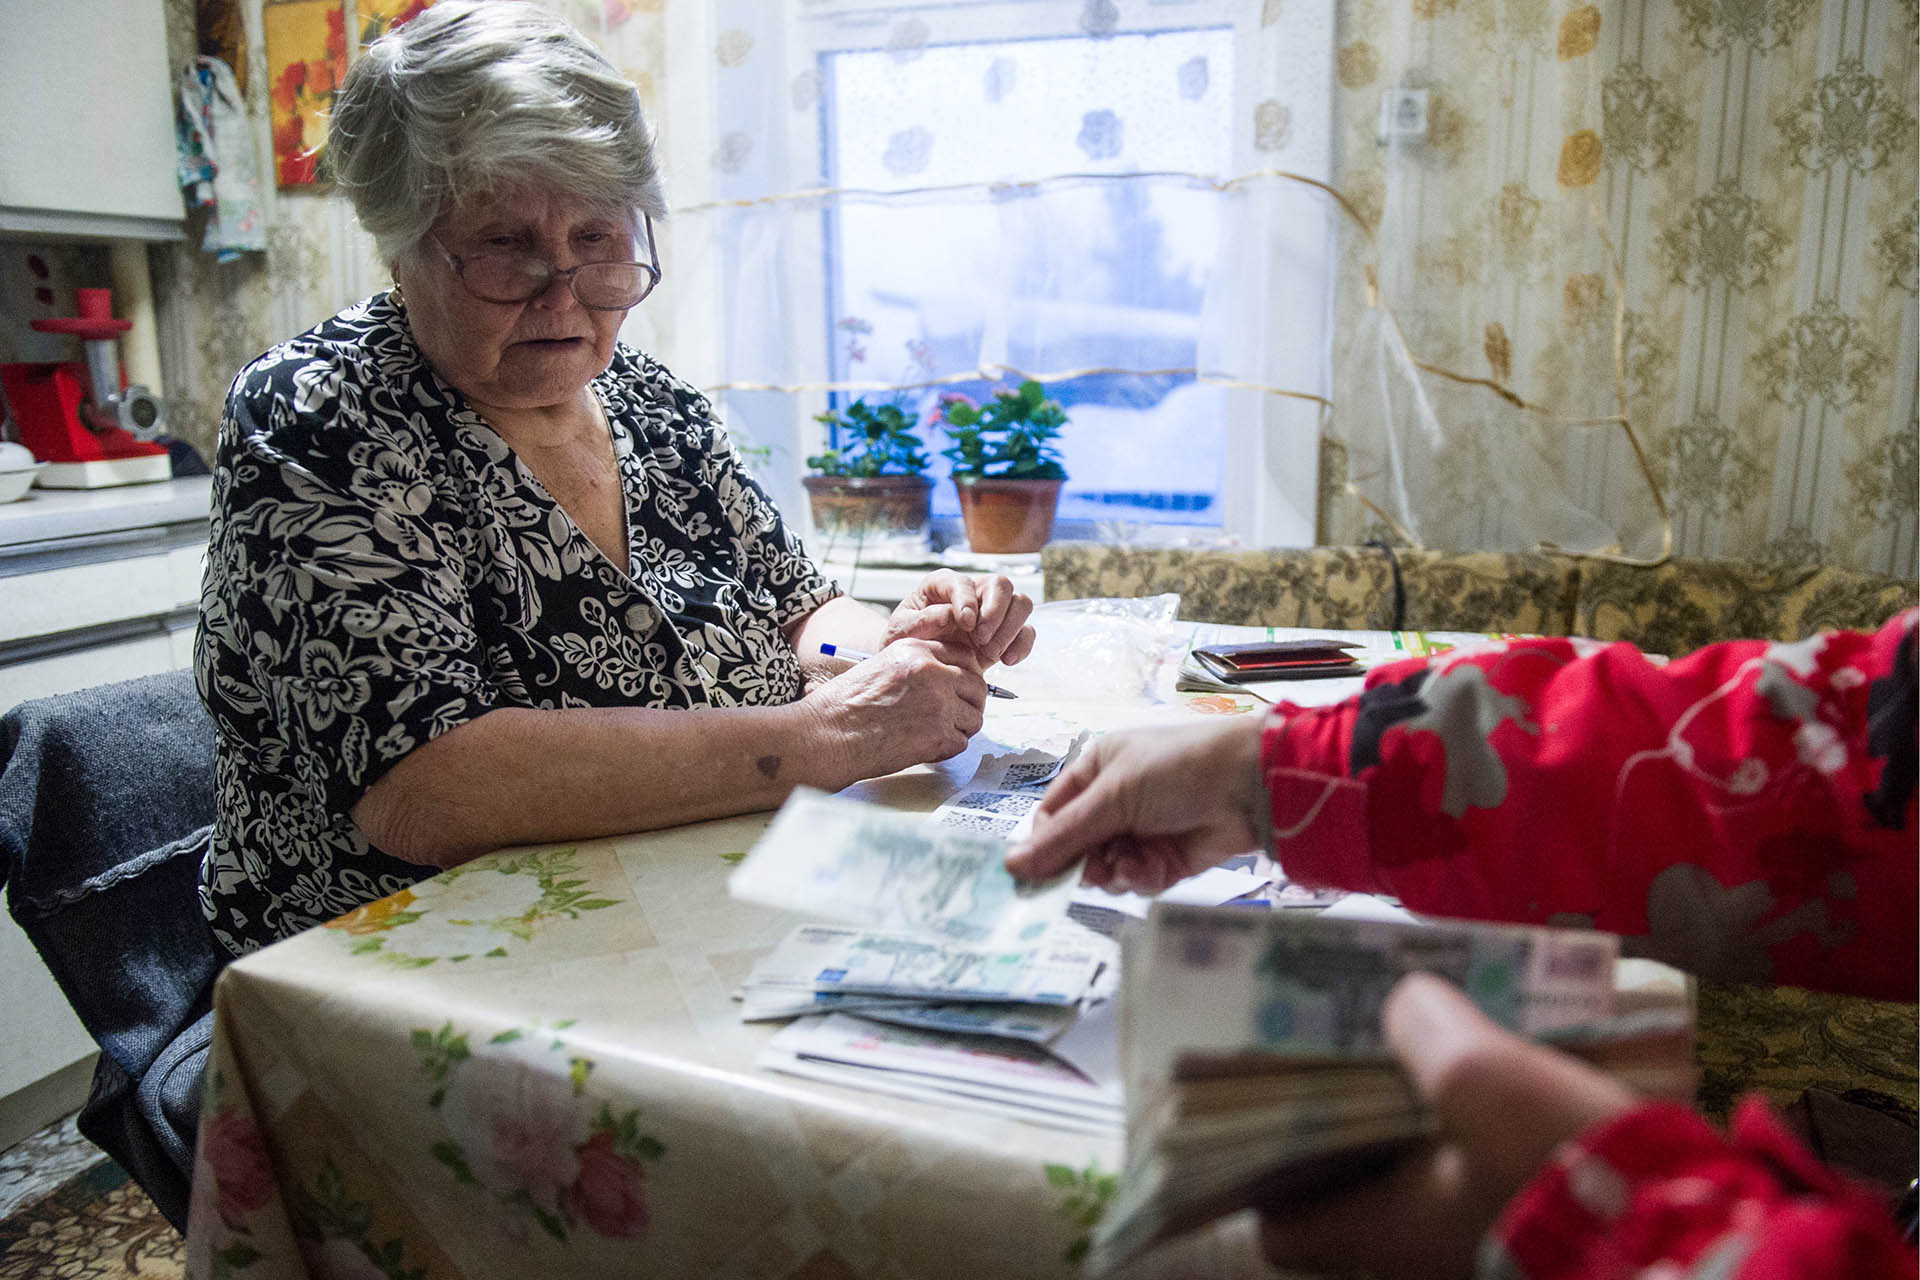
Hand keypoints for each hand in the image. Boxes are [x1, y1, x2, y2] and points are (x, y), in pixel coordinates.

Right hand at [803, 638, 987, 783]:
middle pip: (977, 686)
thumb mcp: (883, 666)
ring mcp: (938, 704)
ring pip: (974, 717)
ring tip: (934, 733)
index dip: (966, 675)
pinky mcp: (938, 736)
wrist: (828, 735)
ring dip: (959, 728)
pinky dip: (948, 748)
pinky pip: (962, 742)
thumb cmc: (845, 706)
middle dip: (969, 702)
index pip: (965, 656)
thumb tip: (949, 679)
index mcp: (917, 651)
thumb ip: (917, 667)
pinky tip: (925, 747)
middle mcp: (932, 672)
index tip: (960, 688)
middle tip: (954, 715)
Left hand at [884, 570, 1035, 668]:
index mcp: (942, 585)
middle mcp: (972, 593)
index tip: (966, 624)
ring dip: (1010, 628)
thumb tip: (950, 615)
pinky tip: (1006, 661)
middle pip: (1001, 584)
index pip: (963, 582)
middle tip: (980, 639)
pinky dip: (1022, 645)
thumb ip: (921, 621)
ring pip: (1021, 603)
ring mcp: (992, 612)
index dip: (967, 600)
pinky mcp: (1005, 633)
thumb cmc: (906, 643)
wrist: (918, 667)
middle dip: (995, 612)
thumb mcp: (900, 632)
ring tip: (990, 653)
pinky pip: (1027, 631)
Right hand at [1004, 719, 1267, 891]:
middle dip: (1084, 862)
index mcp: (1097, 770)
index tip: (1033, 872)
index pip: (1054, 813)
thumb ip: (1065, 836)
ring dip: (1114, 872)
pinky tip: (1152, 867)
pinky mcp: (1167, 859)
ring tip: (1129, 863)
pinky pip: (1138, 880)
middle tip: (1091, 872)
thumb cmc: (1176, 770)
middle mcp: (1116, 801)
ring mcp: (1142, 831)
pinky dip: (1142, 877)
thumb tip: (1012, 865)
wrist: (1249, 786)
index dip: (1044, 843)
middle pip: (1078, 847)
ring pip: (1107, 869)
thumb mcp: (1113, 796)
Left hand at [1256, 973, 1637, 1278]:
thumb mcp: (1488, 1082)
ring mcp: (1482, 1247)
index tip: (1265, 1100)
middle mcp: (1422, 1256)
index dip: (1263, 1171)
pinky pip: (1478, 1174)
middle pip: (1349, 1189)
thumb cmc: (1572, 1176)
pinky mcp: (1538, 1230)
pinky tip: (1495, 1068)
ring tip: (1419, 1037)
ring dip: (1415, 1116)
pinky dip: (1472, 1129)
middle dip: (1342, 1118)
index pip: (1283, 1231)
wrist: (1706, 1247)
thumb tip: (1404, 998)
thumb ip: (1427, 1032)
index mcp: (1384, 1237)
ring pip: (1417, 1176)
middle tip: (1341, 1043)